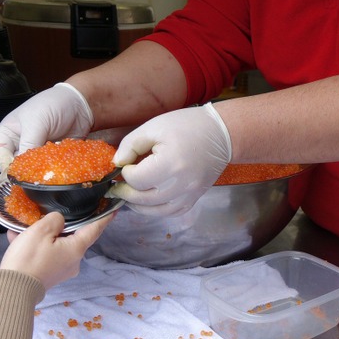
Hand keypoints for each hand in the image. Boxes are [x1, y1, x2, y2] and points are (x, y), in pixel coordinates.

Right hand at [0, 83, 93, 174]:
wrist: (79, 104)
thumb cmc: (53, 104)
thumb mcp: (36, 122)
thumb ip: (28, 144)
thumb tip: (22, 165)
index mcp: (9, 132)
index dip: (4, 165)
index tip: (15, 174)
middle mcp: (20, 144)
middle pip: (15, 165)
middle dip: (24, 170)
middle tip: (32, 175)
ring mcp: (36, 151)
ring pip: (32, 169)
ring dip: (40, 170)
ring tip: (48, 166)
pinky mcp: (51, 157)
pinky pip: (48, 169)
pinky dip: (52, 168)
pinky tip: (58, 163)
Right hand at [0, 212, 112, 290]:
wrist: (12, 289)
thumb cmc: (29, 258)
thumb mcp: (41, 231)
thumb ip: (55, 220)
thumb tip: (58, 223)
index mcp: (76, 249)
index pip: (95, 230)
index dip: (103, 218)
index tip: (113, 211)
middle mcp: (74, 261)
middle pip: (71, 236)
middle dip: (57, 226)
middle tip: (43, 218)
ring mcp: (62, 270)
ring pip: (55, 245)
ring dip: (40, 236)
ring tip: (21, 230)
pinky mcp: (50, 275)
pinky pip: (45, 254)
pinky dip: (34, 246)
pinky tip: (17, 239)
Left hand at [109, 103, 231, 215]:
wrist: (221, 134)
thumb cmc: (187, 126)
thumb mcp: (154, 127)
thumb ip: (130, 145)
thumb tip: (117, 164)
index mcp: (171, 163)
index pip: (137, 180)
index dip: (125, 173)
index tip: (126, 165)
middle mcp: (181, 184)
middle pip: (143, 199)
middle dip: (126, 193)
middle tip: (117, 185)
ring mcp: (189, 194)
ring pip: (155, 211)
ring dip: (138, 205)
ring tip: (129, 196)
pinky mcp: (194, 198)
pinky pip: (171, 213)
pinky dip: (156, 210)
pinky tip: (148, 201)